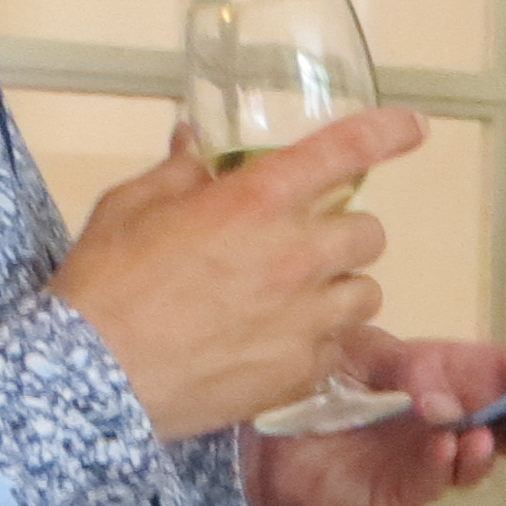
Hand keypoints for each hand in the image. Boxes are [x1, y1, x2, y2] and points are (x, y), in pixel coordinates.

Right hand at [50, 111, 415, 441]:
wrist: (93, 377)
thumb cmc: (105, 284)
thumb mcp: (130, 207)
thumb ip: (178, 172)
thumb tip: (194, 142)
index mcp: (257, 200)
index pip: (344, 151)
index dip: (385, 133)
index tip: (411, 128)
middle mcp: (296, 253)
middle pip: (369, 232)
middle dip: (343, 234)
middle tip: (304, 246)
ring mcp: (306, 316)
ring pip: (366, 293)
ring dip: (339, 289)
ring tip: (296, 301)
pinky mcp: (302, 370)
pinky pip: (338, 347)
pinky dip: (318, 342)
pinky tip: (275, 346)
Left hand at [245, 333, 505, 505]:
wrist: (258, 429)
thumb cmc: (319, 380)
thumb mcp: (366, 353)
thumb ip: (411, 373)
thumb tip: (445, 404)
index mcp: (458, 374)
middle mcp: (457, 417)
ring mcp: (435, 459)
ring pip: (487, 457)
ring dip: (498, 445)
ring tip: (488, 432)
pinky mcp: (404, 491)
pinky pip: (434, 481)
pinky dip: (445, 465)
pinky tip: (447, 447)